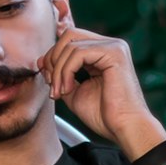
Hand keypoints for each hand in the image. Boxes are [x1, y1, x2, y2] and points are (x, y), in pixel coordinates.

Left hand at [36, 27, 165, 158]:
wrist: (124, 129)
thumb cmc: (104, 115)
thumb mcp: (74, 93)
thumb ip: (60, 75)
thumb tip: (41, 60)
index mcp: (102, 52)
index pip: (70, 40)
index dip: (53, 57)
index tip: (49, 81)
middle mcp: (110, 45)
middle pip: (69, 35)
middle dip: (53, 59)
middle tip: (52, 85)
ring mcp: (114, 47)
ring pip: (71, 45)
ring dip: (58, 71)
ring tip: (60, 92)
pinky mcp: (114, 53)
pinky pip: (78, 53)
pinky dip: (66, 71)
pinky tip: (68, 89)